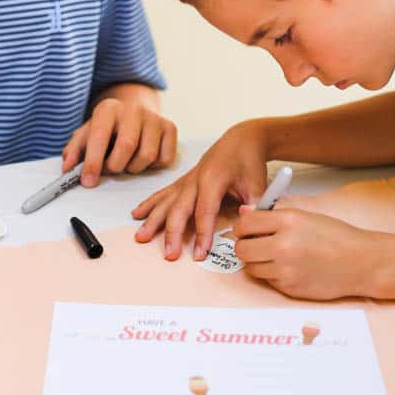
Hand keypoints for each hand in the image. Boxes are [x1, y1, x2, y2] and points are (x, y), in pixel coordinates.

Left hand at [62, 97, 176, 186]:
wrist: (134, 110)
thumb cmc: (108, 127)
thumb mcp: (87, 133)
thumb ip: (75, 150)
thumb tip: (68, 168)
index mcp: (108, 109)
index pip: (100, 136)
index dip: (93, 162)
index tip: (88, 181)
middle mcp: (133, 110)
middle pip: (127, 146)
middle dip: (116, 166)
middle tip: (110, 169)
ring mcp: (155, 118)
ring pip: (147, 156)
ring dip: (134, 167)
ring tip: (127, 161)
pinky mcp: (171, 128)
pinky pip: (164, 159)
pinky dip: (153, 166)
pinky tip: (143, 157)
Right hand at [132, 120, 269, 259]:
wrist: (241, 139)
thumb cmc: (248, 161)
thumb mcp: (258, 183)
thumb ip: (254, 204)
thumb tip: (249, 221)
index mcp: (213, 179)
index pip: (205, 211)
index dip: (202, 234)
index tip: (200, 254)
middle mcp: (195, 179)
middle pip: (179, 208)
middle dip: (172, 233)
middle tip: (169, 255)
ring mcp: (186, 180)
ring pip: (166, 201)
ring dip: (153, 220)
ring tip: (141, 237)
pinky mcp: (183, 181)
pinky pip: (163, 193)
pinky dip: (150, 204)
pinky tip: (137, 214)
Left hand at [233, 206, 378, 299]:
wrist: (360, 262)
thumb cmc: (336, 236)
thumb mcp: (305, 216)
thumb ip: (273, 215)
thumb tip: (244, 213)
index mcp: (288, 221)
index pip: (245, 223)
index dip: (242, 226)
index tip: (246, 229)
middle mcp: (284, 245)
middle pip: (242, 249)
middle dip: (244, 246)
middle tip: (254, 244)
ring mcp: (286, 269)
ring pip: (251, 268)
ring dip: (257, 262)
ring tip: (274, 256)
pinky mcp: (289, 288)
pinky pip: (267, 280)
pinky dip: (272, 274)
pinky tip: (289, 267)